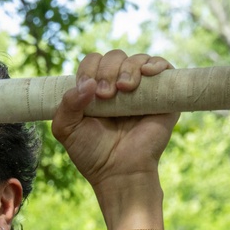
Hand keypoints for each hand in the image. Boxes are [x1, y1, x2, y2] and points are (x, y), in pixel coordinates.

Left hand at [51, 51, 177, 195]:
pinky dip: (155, 63)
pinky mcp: (163, 96)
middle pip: (114, 57)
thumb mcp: (66, 129)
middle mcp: (118, 86)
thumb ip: (66, 104)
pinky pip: (163, 67)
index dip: (89, 69)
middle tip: (106, 95)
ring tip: (124, 89)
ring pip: (137, 59)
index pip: (93, 62)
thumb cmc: (92, 153)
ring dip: (128, 69)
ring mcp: (141, 90)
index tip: (89, 89)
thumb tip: (86, 84)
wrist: (119, 172)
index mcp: (95, 90)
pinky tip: (147, 72)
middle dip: (107, 71)